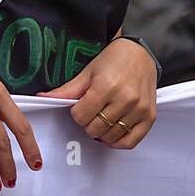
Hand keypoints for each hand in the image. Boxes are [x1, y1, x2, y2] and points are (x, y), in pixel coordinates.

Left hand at [38, 38, 156, 148]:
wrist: (140, 53)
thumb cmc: (114, 60)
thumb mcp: (87, 72)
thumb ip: (68, 90)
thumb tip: (44, 98)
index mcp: (106, 86)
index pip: (81, 116)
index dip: (76, 113)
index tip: (79, 107)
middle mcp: (125, 99)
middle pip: (95, 128)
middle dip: (87, 123)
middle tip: (90, 113)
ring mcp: (139, 109)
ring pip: (111, 137)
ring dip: (101, 133)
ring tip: (100, 120)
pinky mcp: (150, 116)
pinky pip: (131, 141)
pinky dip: (118, 142)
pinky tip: (111, 133)